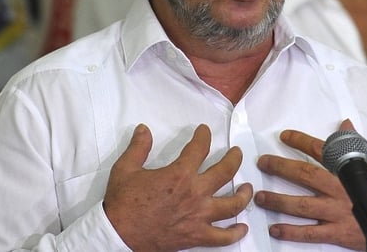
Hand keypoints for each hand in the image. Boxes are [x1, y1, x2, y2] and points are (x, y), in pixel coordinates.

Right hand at [104, 124, 252, 250]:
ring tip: (247, 188)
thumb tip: (143, 129)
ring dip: (244, 194)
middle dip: (234, 158)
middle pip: (225, 171)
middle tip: (236, 153)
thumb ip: (138, 147)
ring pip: (232, 204)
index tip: (204, 131)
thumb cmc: (123, 203)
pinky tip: (242, 228)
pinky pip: (223, 237)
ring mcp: (199, 216)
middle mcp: (195, 194)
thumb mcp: (125, 169)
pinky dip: (235, 233)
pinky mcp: (197, 236)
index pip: (200, 148)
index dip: (204, 136)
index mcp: (180, 174)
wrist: (119, 235)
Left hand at [255, 119, 366, 248]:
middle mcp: (338, 189)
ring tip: (259, 197)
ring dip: (277, 200)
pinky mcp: (338, 232)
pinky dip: (291, 232)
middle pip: (303, 175)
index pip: (319, 150)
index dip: (299, 141)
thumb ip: (358, 144)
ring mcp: (336, 212)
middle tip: (262, 162)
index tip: (284, 136)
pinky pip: (309, 233)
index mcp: (347, 170)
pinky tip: (275, 229)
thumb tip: (345, 124)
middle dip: (279, 167)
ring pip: (300, 205)